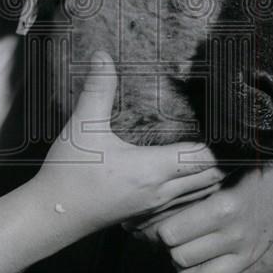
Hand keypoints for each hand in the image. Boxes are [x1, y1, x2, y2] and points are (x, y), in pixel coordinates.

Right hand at [33, 51, 223, 233]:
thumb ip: (98, 90)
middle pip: (211, 178)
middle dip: (220, 157)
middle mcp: (161, 192)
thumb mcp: (83, 126)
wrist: (51, 217)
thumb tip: (103, 56)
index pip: (204, 158)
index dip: (218, 141)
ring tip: (210, 150)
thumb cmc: (68, 174)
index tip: (220, 122)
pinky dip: (194, 189)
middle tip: (221, 133)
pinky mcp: (146, 216)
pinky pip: (184, 204)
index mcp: (152, 169)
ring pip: (200, 194)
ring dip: (209, 174)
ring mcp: (155, 208)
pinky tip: (184, 173)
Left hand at [126, 146, 272, 272]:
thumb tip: (154, 195)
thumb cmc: (247, 166)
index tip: (161, 218)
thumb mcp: (219, 167)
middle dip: (170, 244)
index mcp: (222, 208)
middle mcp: (234, 234)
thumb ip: (190, 183)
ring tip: (185, 242)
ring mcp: (244, 250)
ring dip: (182, 259)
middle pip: (178, 255)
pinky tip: (199, 255)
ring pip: (191, 272)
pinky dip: (199, 271)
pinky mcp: (250, 259)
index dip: (161, 226)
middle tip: (172, 231)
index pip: (171, 234)